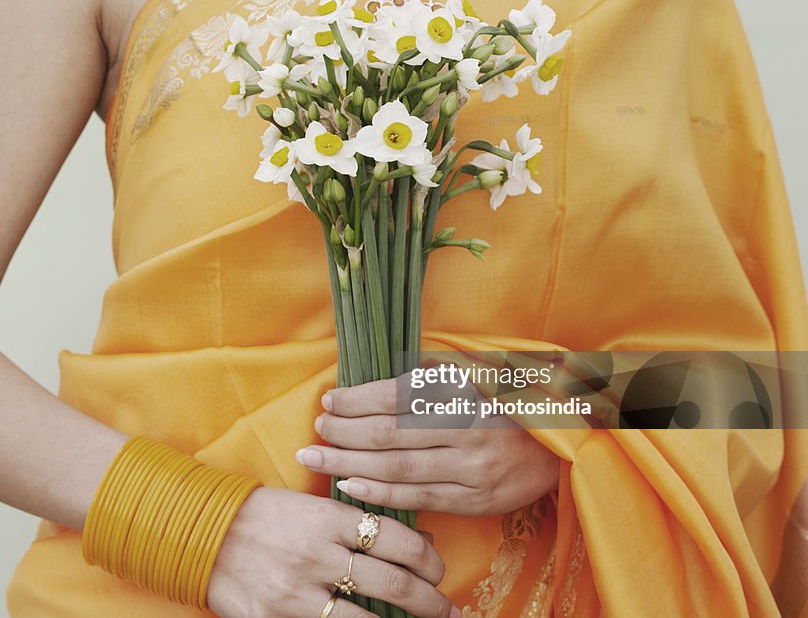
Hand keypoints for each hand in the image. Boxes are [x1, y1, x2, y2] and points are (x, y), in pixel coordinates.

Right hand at [207, 488, 458, 617]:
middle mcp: (316, 553)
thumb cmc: (265, 516)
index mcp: (327, 517)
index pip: (396, 538)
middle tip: (447, 608)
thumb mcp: (311, 506)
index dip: (428, 559)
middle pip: (393, 583)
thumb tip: (417, 541)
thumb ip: (358, 522)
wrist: (203, 534)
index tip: (438, 571)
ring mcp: (296, 591)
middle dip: (430, 602)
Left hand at [296, 377, 559, 516]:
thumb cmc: (505, 404)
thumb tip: (366, 387)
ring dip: (349, 462)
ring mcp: (471, 468)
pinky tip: (350, 486)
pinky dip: (379, 493)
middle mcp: (467, 428)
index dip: (357, 399)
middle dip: (344, 431)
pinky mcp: (475, 500)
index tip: (328, 401)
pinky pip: (418, 498)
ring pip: (397, 467)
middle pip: (389, 432)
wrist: (561, 445)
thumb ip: (427, 380)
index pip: (396, 395)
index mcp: (463, 392)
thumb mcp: (473, 378)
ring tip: (316, 458)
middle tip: (316, 429)